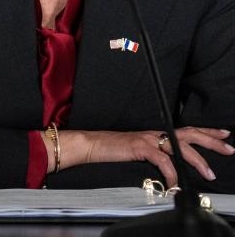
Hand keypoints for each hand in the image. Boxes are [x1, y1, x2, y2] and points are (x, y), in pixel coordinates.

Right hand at [65, 127, 233, 187]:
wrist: (92, 145)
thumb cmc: (113, 149)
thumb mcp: (139, 151)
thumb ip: (157, 155)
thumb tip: (173, 168)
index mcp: (157, 133)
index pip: (187, 130)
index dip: (207, 132)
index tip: (224, 134)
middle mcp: (155, 133)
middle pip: (190, 134)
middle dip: (211, 141)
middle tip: (229, 148)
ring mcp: (148, 138)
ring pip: (181, 146)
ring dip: (197, 161)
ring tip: (208, 173)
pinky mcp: (140, 146)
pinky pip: (163, 160)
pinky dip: (172, 173)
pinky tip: (175, 183)